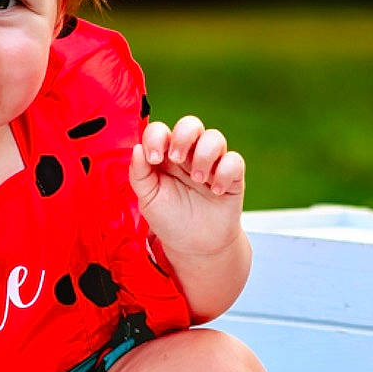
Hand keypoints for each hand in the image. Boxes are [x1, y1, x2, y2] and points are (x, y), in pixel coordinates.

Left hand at [129, 115, 245, 257]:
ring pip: (214, 137)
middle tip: (176, 160)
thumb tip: (137, 148)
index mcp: (165, 156)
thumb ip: (139, 174)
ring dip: (204, 155)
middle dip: (183, 137)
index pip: (160, 131)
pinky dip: (224, 173)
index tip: (154, 159)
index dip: (155, 137)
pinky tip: (216, 192)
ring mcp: (211, 164)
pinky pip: (234, 161)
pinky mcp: (231, 177)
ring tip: (198, 180)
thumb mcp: (148, 199)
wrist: (195, 247)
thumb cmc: (170, 219)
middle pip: (191, 124)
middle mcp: (189, 155)